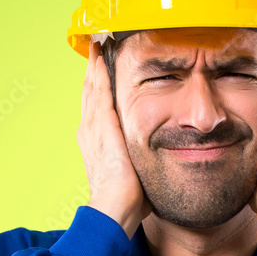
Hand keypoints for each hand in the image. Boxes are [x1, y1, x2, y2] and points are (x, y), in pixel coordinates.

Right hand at [76, 39, 151, 236]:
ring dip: (94, 66)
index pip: (97, 108)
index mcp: (97, 143)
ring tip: (97, 46)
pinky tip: (100, 57)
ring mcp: (93, 129)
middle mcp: (90, 132)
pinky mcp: (101, 127)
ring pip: (92, 88)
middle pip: (91, 93)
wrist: (115, 210)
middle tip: (96, 48)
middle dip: (94, 71)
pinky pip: (98, 92)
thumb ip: (144, 160)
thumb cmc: (129, 200)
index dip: (98, 88)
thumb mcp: (137, 173)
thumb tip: (165, 161)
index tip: (102, 70)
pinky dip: (97, 73)